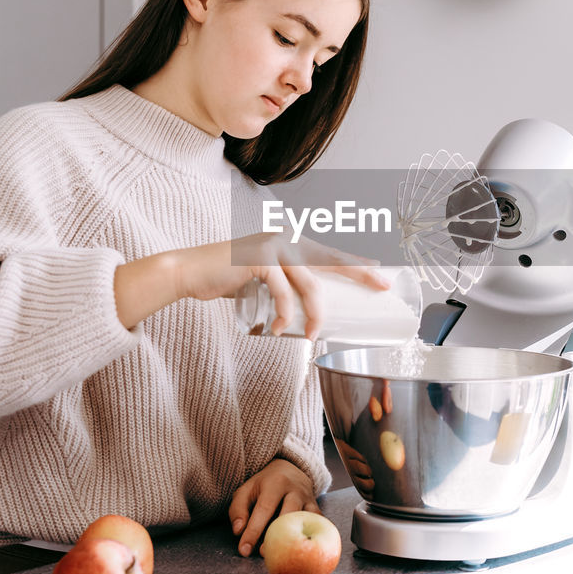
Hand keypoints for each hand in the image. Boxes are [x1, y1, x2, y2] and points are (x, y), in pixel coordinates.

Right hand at [114, 233, 388, 333]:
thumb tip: (309, 312)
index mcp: (290, 242)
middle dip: (359, 275)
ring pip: (309, 284)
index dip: (357, 266)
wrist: (191, 273)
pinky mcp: (259, 259)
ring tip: (313, 335)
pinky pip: (282, 292)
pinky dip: (283, 315)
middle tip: (381, 288)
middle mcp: (287, 237)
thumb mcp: (264, 281)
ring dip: (313, 315)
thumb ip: (286, 286)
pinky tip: (278, 330)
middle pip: (331, 262)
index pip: (330, 255)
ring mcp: (273, 245)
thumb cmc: (228, 280)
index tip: (382, 278)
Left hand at [227, 458, 319, 556]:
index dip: (253, 530)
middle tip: (263, 553)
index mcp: (275, 483)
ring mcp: (309, 500)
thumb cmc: (263, 486)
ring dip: (295, 539)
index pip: (264, 509)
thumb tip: (239, 531)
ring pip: (306, 520)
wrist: (290, 470)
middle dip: (276, 535)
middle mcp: (295, 490)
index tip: (244, 550)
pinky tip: (304, 552)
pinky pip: (319, 525)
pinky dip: (314, 538)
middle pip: (288, 514)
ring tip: (282, 556)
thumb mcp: (246, 490)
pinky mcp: (317, 510)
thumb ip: (238, 509)